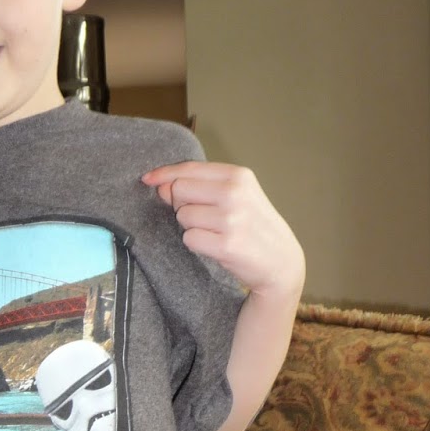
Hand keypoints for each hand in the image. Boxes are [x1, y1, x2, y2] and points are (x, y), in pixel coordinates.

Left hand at [142, 160, 304, 300]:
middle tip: (205, 218)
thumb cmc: (252, 226)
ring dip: (192, 227)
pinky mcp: (226, 245)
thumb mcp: (236, 196)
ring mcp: (232, 219)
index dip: (164, 174)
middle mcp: (235, 193)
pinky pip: (189, 239)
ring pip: (183, 217)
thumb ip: (200, 186)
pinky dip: (197, 245)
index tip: (147, 179)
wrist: (281, 262)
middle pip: (179, 190)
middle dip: (182, 205)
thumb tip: (160, 186)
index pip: (189, 169)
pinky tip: (217, 246)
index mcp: (238, 175)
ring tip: (216, 233)